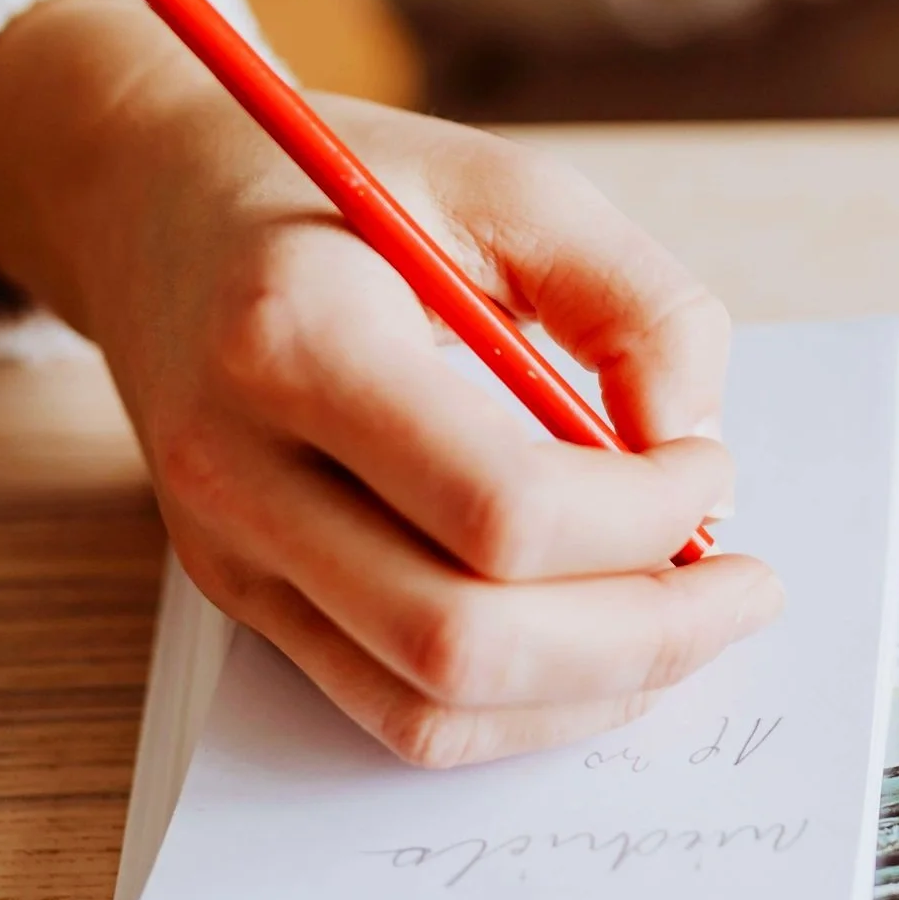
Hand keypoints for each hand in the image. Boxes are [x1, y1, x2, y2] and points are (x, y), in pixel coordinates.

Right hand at [0, 0, 781, 764]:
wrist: (154, 205)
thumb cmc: (343, 185)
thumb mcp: (509, 185)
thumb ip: (634, 302)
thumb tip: (693, 446)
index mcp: (296, 337)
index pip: (501, 508)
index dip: (644, 515)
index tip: (712, 466)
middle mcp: (241, 469)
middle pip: (464, 640)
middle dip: (645, 634)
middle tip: (745, 584)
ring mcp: (231, 553)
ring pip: (430, 710)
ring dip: (595, 691)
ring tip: (691, 619)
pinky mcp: (247, 600)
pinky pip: (396, 714)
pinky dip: (525, 710)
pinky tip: (604, 644)